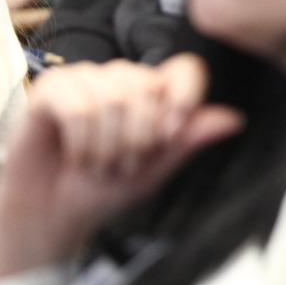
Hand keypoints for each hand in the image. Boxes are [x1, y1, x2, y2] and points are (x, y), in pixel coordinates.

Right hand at [0, 54, 243, 283]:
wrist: (56, 215)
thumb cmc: (105, 190)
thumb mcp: (156, 170)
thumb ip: (189, 140)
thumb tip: (233, 119)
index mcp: (155, 92)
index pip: (185, 69)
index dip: (183, 99)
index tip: (169, 135)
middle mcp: (123, 79)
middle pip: (148, 87)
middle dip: (138, 138)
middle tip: (123, 164)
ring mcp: (87, 79)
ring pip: (113, 98)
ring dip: (106, 145)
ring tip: (97, 163)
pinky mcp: (51, 89)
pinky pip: (77, 106)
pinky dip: (81, 141)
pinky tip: (76, 157)